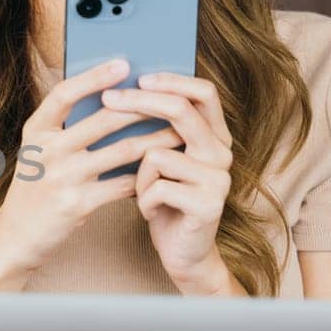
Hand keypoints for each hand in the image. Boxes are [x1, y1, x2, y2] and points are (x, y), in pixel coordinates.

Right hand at [0, 59, 182, 281]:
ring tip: (179, 132)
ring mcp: (61, 178)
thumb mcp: (38, 152)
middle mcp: (46, 151)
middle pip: (103, 119)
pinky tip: (163, 169)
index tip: (123, 64)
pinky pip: (122, 184)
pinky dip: (145, 176)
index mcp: (35, 131)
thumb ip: (64, 129)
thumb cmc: (35, 188)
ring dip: (155, 141)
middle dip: (142, 107)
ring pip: (122, 151)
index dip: (94, 77)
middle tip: (171, 98)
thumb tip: (111, 98)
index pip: (64, 94)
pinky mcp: (77, 204)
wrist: (16, 236)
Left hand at [99, 71, 236, 294]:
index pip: (203, 92)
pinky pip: (157, 187)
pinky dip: (144, 199)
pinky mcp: (207, 205)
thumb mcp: (160, 161)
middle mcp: (223, 153)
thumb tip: (120, 89)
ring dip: (139, 174)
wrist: (182, 253)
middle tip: (108, 99)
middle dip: (139, 102)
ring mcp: (218, 179)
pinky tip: (151, 211)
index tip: (137, 76)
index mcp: (215, 136)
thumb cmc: (165, 201)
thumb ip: (155, 130)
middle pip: (181, 111)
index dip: (171, 80)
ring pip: (158, 154)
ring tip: (143, 190)